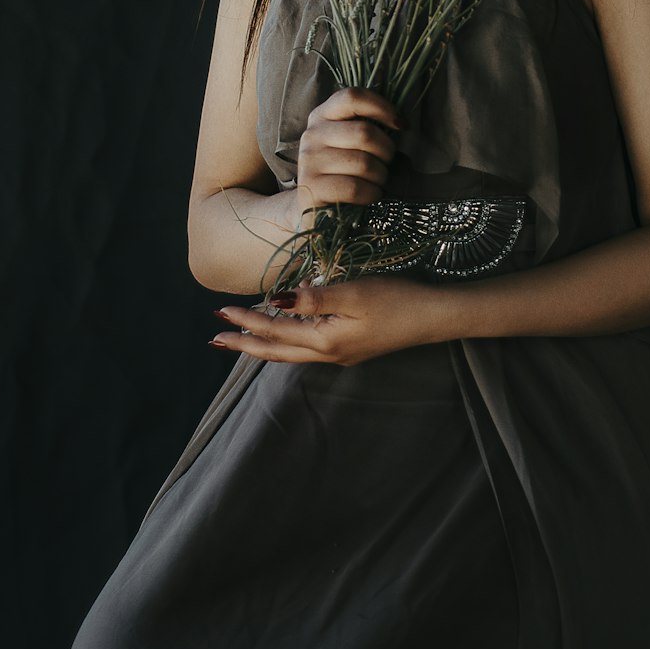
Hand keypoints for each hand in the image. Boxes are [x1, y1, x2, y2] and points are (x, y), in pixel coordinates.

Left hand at [209, 273, 446, 366]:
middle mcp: (328, 354)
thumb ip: (314, 298)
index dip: (247, 320)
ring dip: (262, 346)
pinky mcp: (350, 349)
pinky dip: (284, 344)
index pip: (275, 331)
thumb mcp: (354, 293)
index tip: (220, 311)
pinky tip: (283, 336)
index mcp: (325, 341)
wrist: (433, 318)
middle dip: (244, 345)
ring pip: (290, 354)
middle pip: (276, 352)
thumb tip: (275, 300)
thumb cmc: (397, 300)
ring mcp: (340, 355)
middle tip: (216, 339)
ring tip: (241, 341)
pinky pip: (305, 350)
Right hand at [293, 86, 404, 228]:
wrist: (314, 208)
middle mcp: (312, 135)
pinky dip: (371, 194)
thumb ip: (367, 126)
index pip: (353, 97)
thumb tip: (401, 122)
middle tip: (386, 164)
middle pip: (364, 133)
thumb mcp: (350, 143)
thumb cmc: (343, 171)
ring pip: (364, 163)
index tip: (401, 125)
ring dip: (380, 176)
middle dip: (387, 152)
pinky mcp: (312, 189)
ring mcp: (309, 162)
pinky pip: (355, 188)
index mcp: (322, 115)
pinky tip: (369, 195)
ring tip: (375, 181)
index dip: (383, 107)